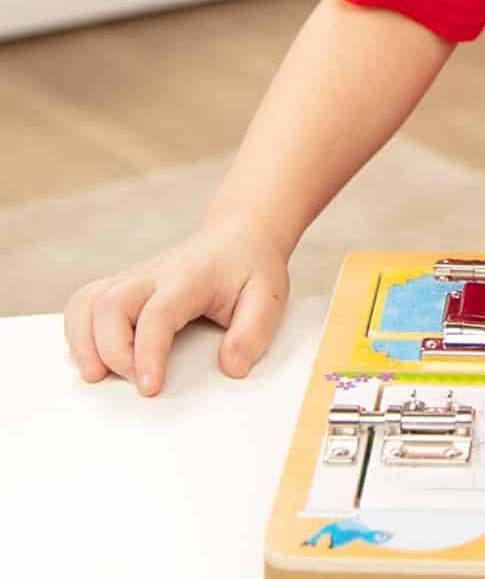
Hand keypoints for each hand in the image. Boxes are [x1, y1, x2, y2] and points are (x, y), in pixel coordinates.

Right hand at [63, 215, 290, 395]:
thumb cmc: (251, 267)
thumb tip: (231, 368)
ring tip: (97, 375)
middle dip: (110, 350)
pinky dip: (77, 331)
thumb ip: (253, 332)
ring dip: (82, 342)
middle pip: (110, 304)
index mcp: (190, 276)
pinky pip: (84, 303)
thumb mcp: (269, 295)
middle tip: (132, 382)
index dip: (147, 352)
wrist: (240, 234)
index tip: (150, 387)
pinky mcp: (123, 286)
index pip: (158, 313)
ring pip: (87, 302)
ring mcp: (134, 278)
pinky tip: (92, 356)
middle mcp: (154, 274)